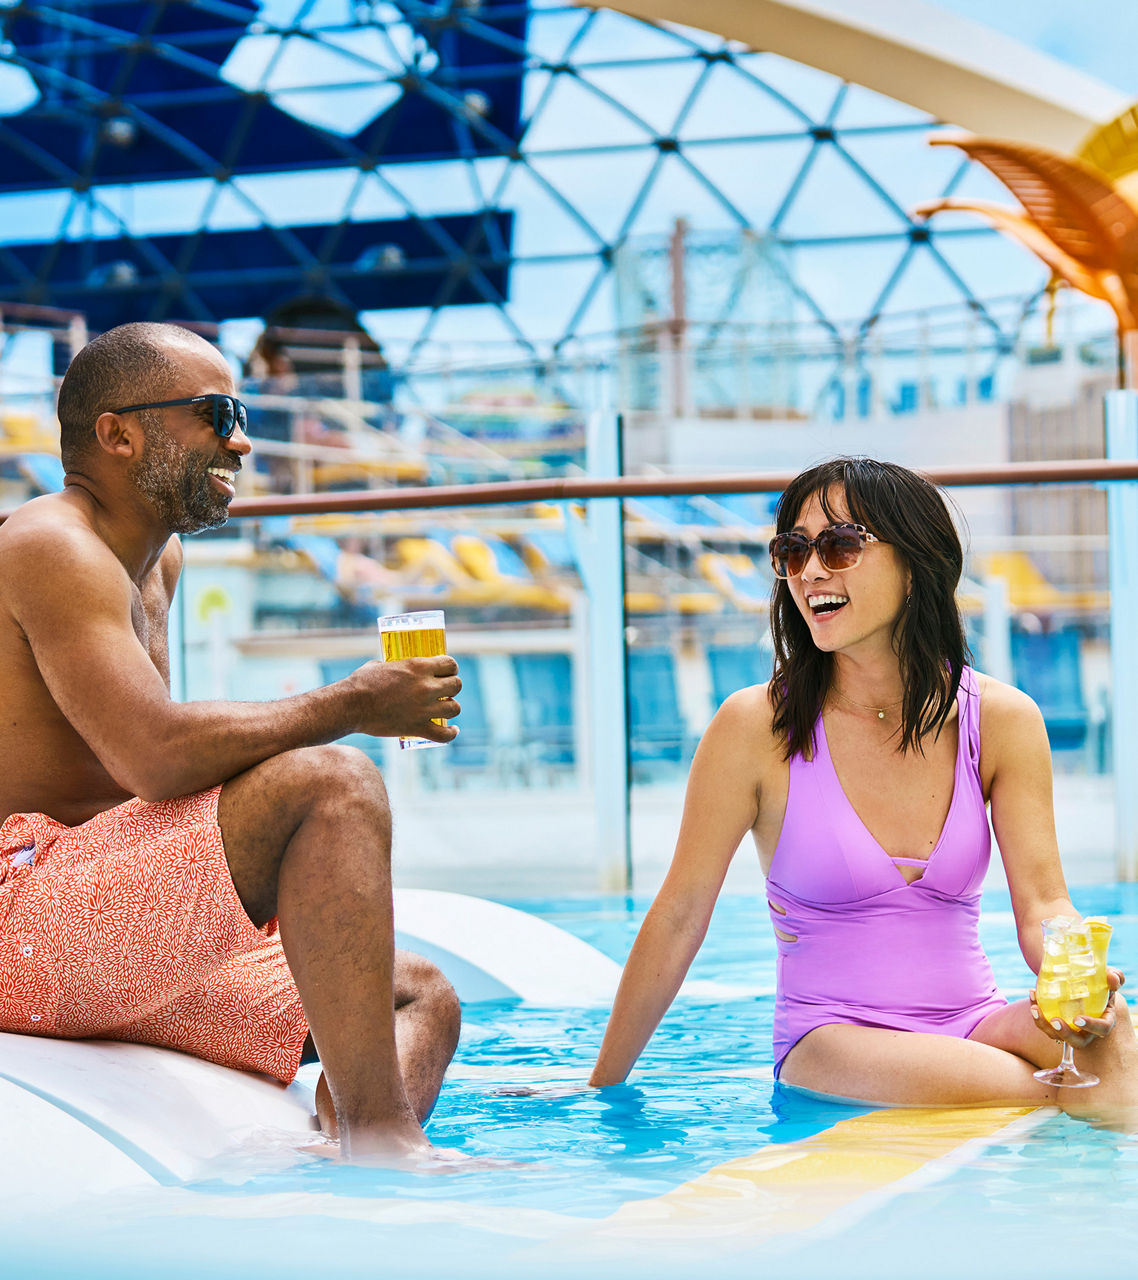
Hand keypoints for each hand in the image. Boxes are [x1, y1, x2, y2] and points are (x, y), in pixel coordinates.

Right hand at [342, 656, 460, 740]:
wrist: (351, 705)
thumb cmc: (361, 682)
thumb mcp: (381, 665)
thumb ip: (395, 666)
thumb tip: (395, 668)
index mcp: (418, 667)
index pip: (450, 664)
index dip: (451, 668)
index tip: (447, 672)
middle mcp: (426, 687)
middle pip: (457, 685)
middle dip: (452, 687)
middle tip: (444, 691)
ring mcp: (423, 709)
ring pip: (454, 708)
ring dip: (451, 707)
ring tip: (445, 708)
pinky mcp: (417, 728)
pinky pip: (444, 735)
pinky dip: (451, 733)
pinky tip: (452, 730)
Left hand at [1029, 967, 1123, 1049]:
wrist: (1078, 978)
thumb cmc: (1098, 981)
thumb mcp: (1107, 978)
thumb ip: (1113, 977)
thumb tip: (1111, 976)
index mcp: (1104, 1020)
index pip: (1102, 1029)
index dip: (1091, 1026)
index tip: (1077, 1019)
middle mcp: (1087, 1030)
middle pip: (1078, 1041)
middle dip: (1065, 1034)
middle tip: (1054, 1021)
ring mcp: (1070, 1029)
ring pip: (1056, 1035)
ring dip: (1043, 1024)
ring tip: (1034, 1008)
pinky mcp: (1055, 1023)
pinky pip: (1044, 1023)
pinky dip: (1037, 1012)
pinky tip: (1032, 994)